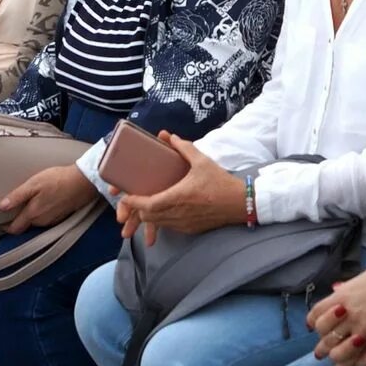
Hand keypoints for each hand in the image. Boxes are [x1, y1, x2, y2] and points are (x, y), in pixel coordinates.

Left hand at [0, 164, 98, 232]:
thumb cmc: (59, 180)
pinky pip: (47, 218)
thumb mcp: (34, 184)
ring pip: (37, 222)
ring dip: (31, 216)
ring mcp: (53, 219)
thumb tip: (2, 206)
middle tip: (13, 210)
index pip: (15, 228)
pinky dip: (43, 213)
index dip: (5, 227)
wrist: (83, 181)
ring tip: (30, 203)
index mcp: (33, 214)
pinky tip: (45, 202)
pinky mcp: (62, 216)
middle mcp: (42, 221)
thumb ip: (17, 196)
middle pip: (25, 226)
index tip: (0, 222)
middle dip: (18, 220)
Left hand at [115, 131, 245, 242]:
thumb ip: (184, 147)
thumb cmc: (221, 182)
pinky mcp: (190, 230)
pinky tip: (165, 210)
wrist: (240, 203)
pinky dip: (162, 220)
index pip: (149, 205)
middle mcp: (179, 213)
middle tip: (135, 198)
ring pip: (158, 223)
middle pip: (149, 216)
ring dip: (150, 215)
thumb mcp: (202, 161)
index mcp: (179, 197)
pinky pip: (169, 227)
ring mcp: (184, 224)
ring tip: (147, 203)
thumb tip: (168, 136)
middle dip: (139, 208)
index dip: (134, 202)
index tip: (125, 196)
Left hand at [305, 260, 365, 365]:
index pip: (315, 317)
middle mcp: (346, 315)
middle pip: (325, 340)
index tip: (314, 330)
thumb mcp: (358, 279)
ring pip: (340, 355)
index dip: (313, 325)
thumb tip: (335, 289)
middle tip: (322, 355)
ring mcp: (362, 327)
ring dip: (341, 363)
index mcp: (339, 298)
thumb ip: (345, 288)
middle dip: (322, 350)